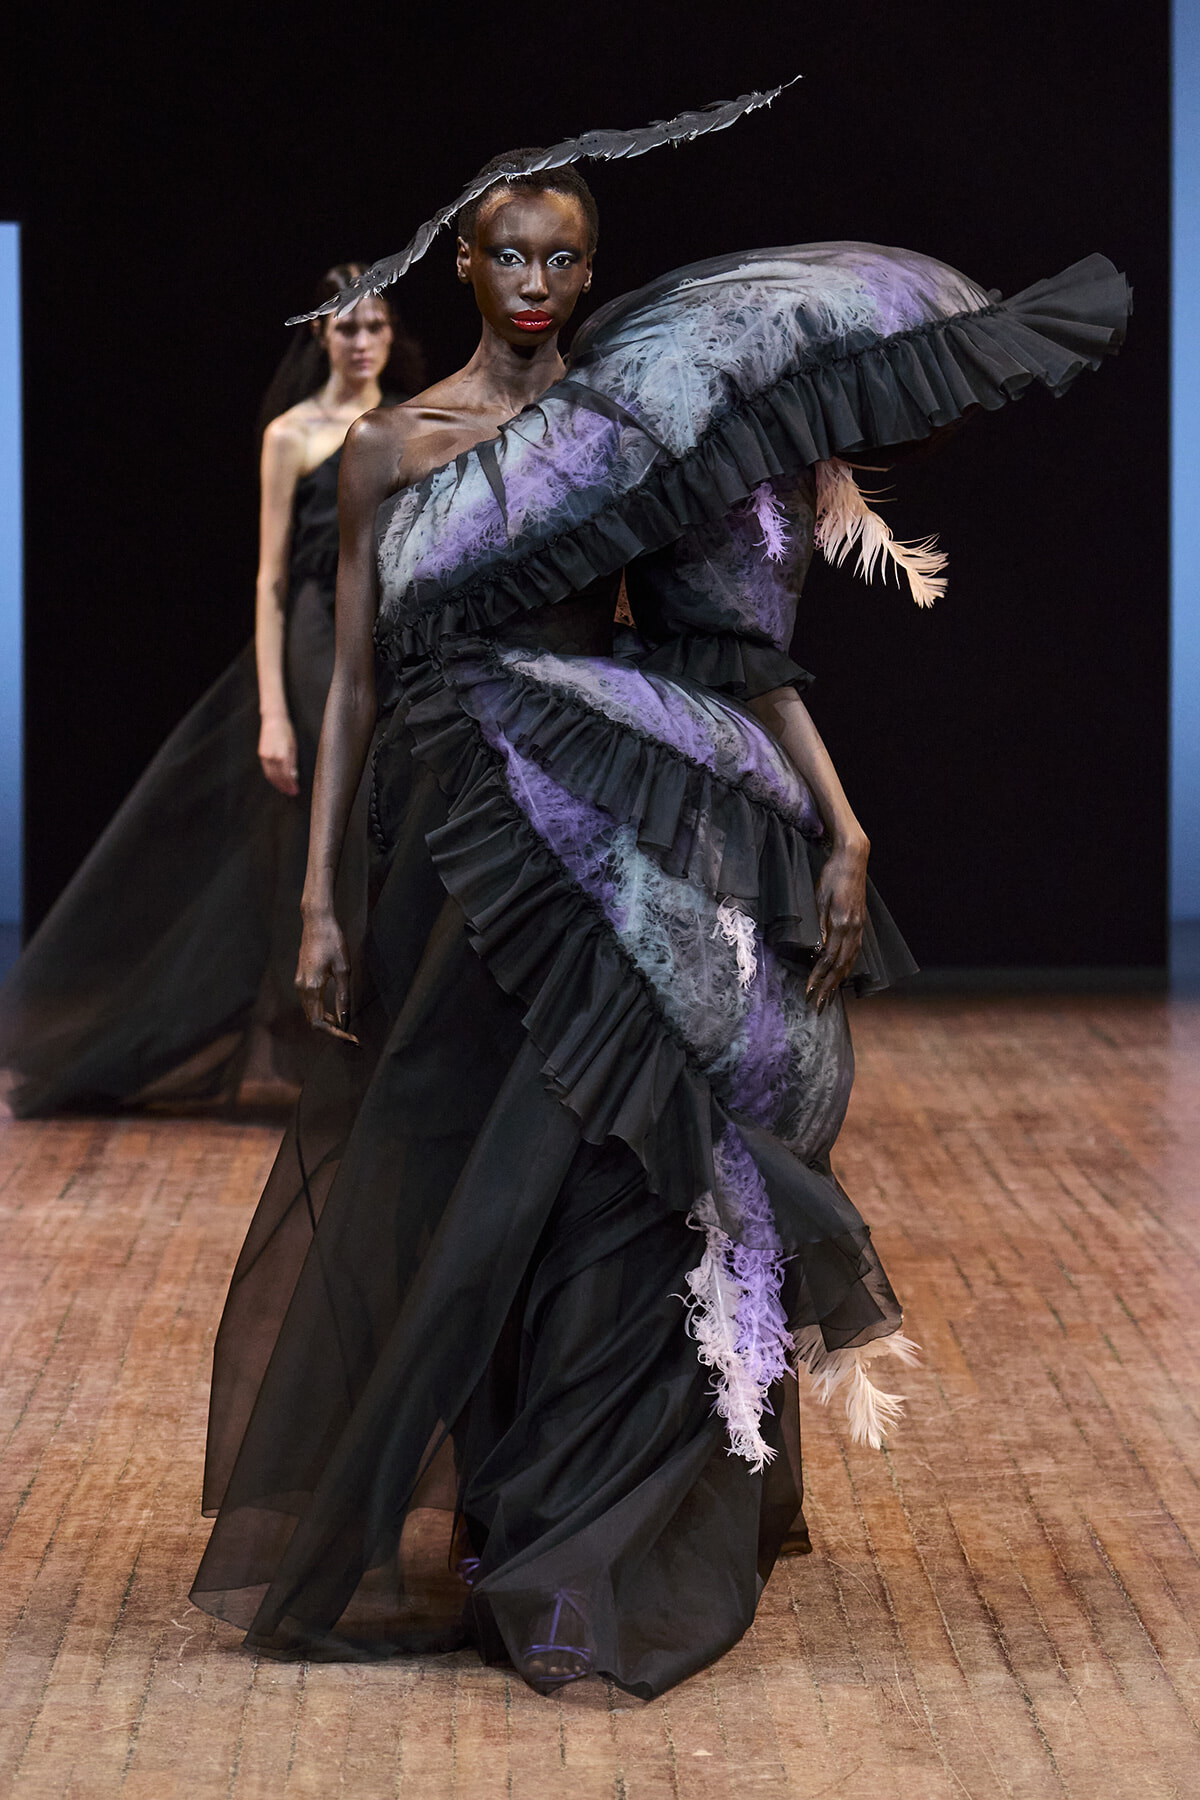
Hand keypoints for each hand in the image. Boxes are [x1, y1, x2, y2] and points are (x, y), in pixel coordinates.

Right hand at [258, 714, 298, 795]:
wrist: (273, 720)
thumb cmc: (287, 732)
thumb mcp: (293, 747)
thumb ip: (293, 762)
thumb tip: (293, 776)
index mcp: (283, 756)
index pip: (287, 776)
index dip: (291, 785)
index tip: (295, 791)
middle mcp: (273, 757)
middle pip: (278, 778)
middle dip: (284, 786)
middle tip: (291, 793)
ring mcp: (265, 756)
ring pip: (270, 775)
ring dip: (277, 784)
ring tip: (284, 789)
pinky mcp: (261, 754)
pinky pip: (266, 769)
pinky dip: (271, 776)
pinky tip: (276, 780)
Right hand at [295, 909, 356, 1042]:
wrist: (317, 923)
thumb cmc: (332, 942)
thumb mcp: (344, 970)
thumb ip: (343, 996)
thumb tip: (344, 1018)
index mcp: (312, 988)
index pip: (320, 1023)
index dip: (336, 1034)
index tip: (351, 1039)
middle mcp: (301, 988)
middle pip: (313, 1021)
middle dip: (332, 1031)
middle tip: (351, 1037)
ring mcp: (299, 984)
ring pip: (310, 1013)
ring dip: (326, 1022)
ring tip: (345, 1026)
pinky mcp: (301, 979)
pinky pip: (309, 1003)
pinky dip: (321, 1012)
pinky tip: (334, 1012)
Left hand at [806, 835, 868, 1012]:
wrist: (853, 860)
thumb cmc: (831, 876)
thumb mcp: (818, 898)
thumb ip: (819, 926)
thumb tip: (817, 951)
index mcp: (840, 924)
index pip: (827, 959)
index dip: (817, 977)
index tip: (808, 992)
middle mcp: (853, 929)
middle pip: (840, 966)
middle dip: (828, 988)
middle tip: (818, 1005)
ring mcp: (859, 927)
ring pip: (850, 962)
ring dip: (838, 982)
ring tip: (829, 997)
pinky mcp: (860, 924)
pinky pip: (855, 953)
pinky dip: (847, 968)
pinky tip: (842, 975)